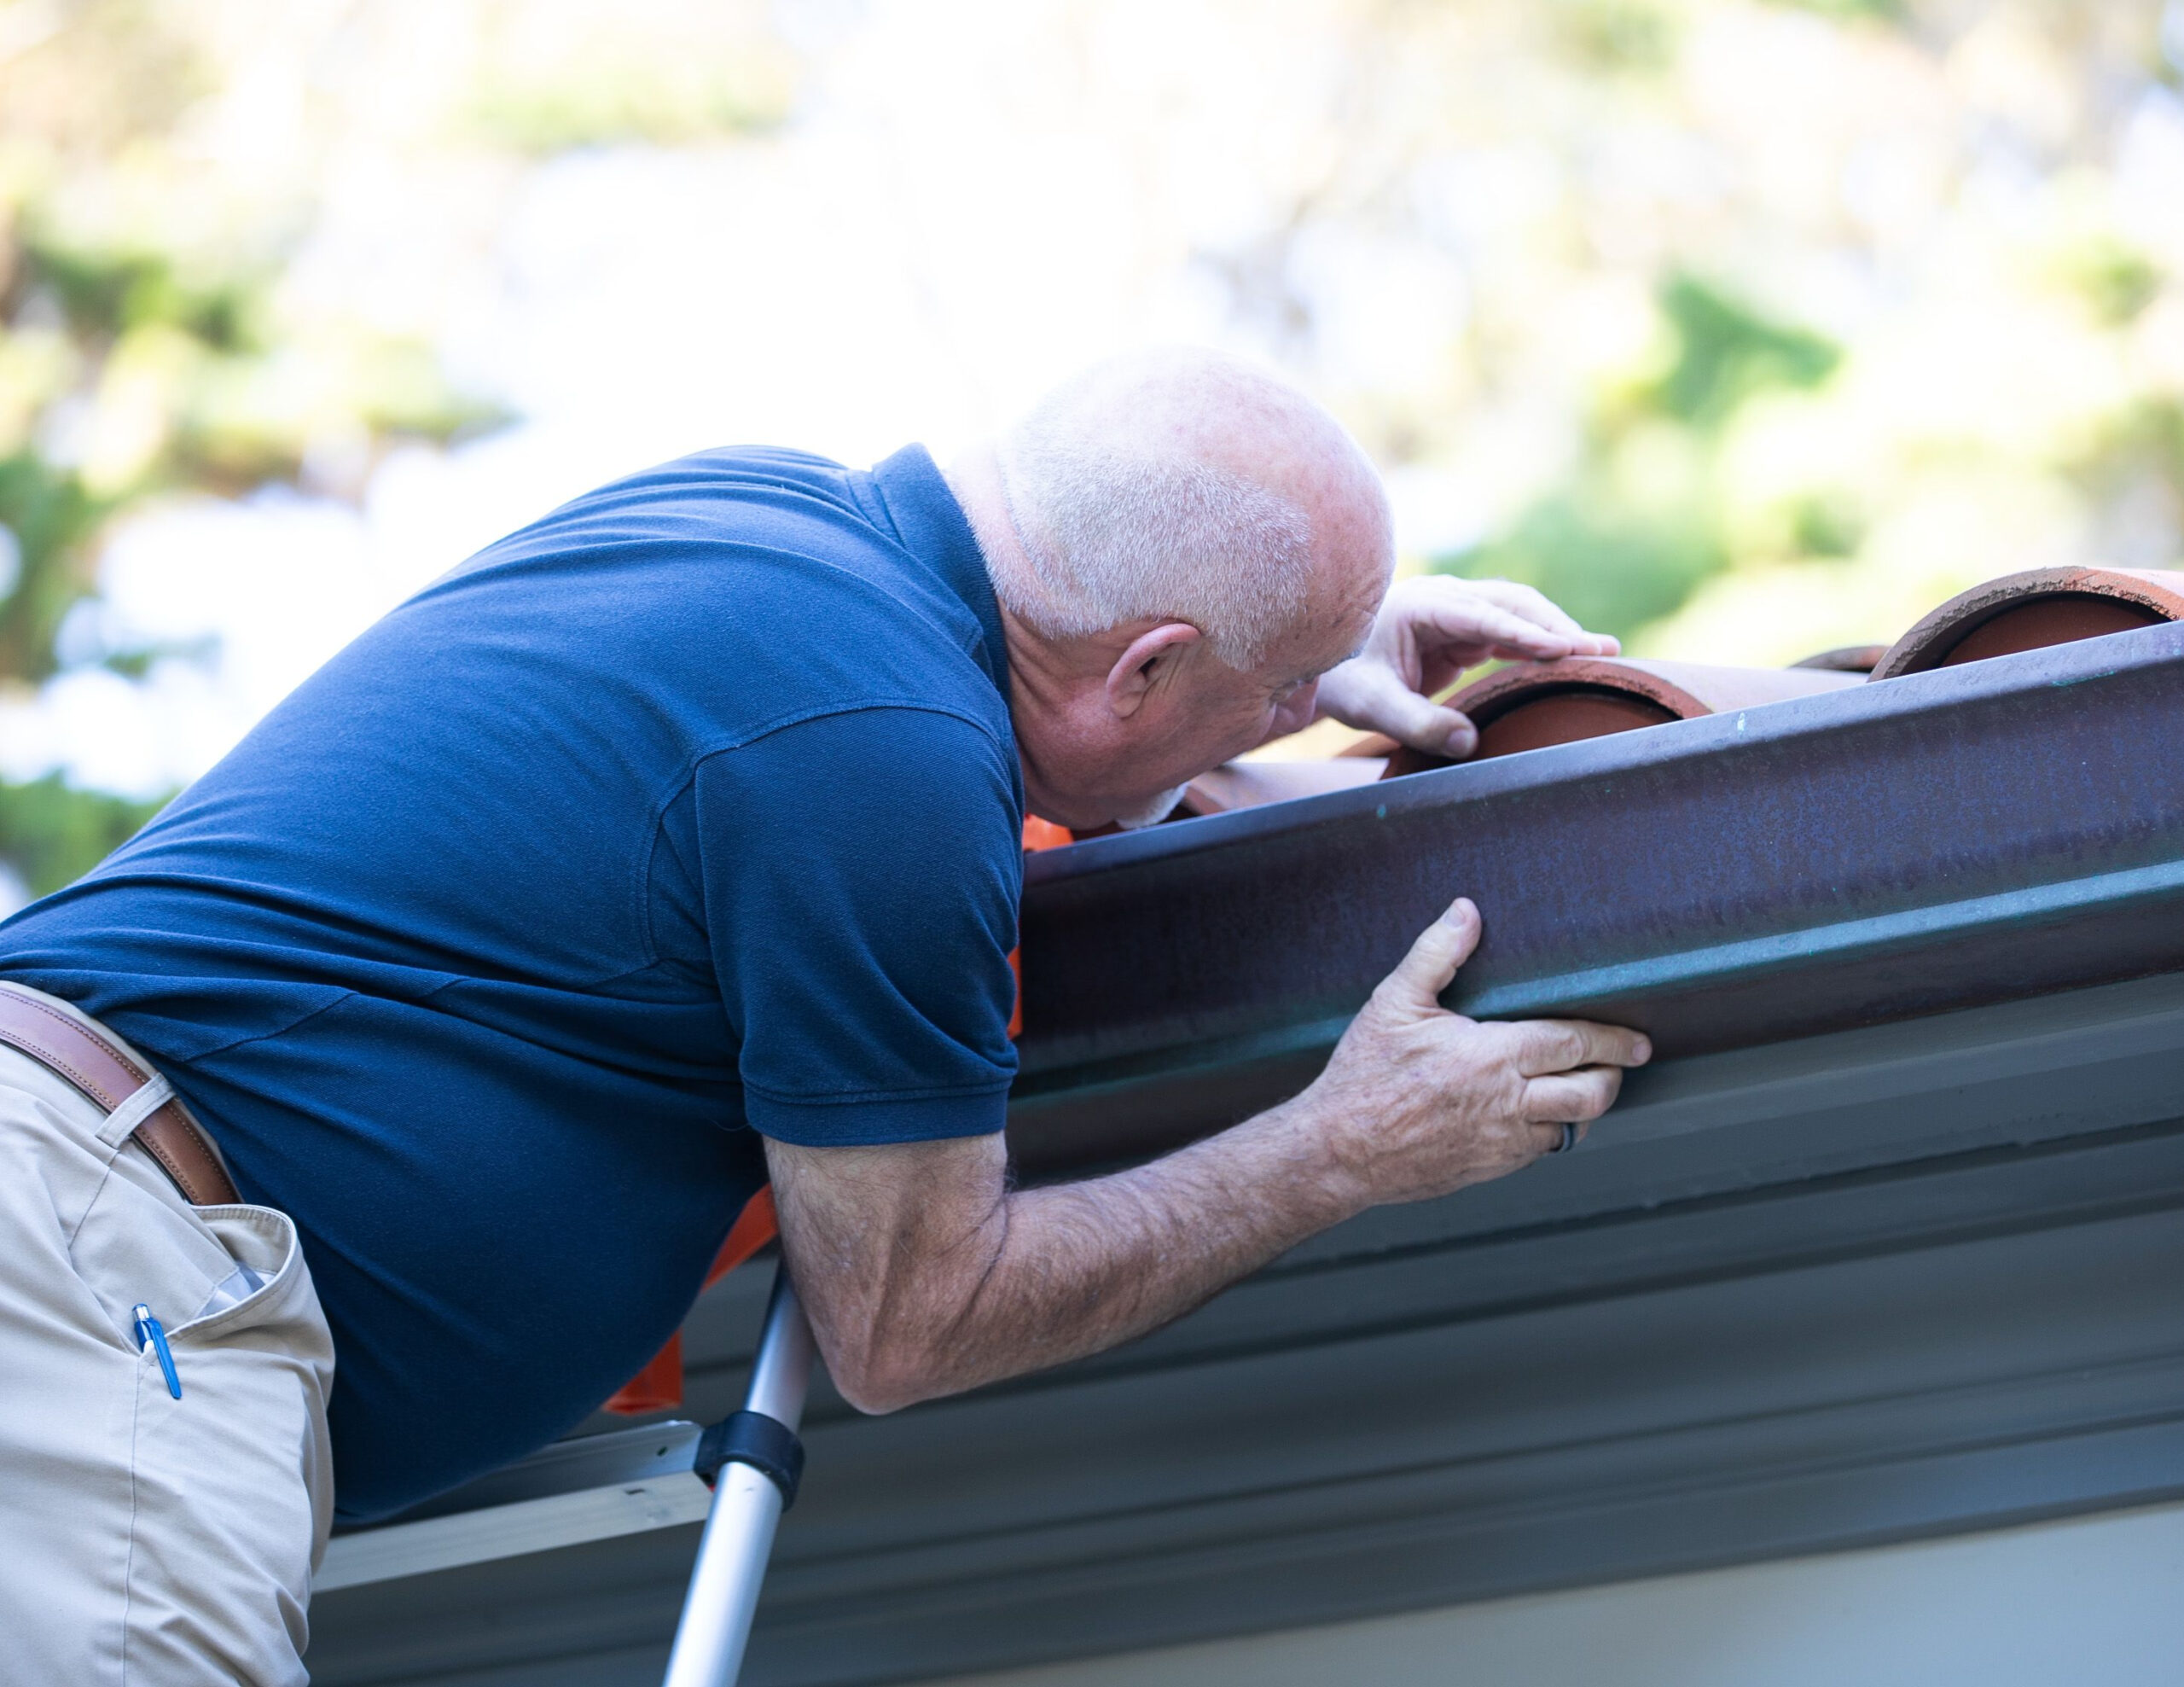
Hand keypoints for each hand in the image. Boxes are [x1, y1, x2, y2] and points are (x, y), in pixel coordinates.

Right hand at [1297, 896, 1650, 1205]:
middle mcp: (1507, 1104)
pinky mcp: (1489, 1168)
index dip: (1613, 1040)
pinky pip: (1539, 1153)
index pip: (1574, 1044)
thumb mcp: (1394, 1002)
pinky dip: (1551, 1133)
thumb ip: (1437, 953)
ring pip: (1571, 1130)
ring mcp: (1501, 1143)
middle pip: (1591, 1094)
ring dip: (1587, 1109)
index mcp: (1492, 1056)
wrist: (1339, 1150)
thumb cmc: (1363, 1074)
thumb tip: (1466, 911)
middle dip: (1614, 1076)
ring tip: (1586, 1088)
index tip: (1637, 1040)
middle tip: (1621, 1063)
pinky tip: (1541, 1117)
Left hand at [1314, 576, 1619, 757]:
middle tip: (1602, 651)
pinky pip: (1511, 633)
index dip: (1525, 632)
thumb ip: (1416, 723)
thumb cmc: (1344, 681)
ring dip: (1556, 632)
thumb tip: (1469, 743)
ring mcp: (1457, 613)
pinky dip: (1540, 645)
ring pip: (1518, 614)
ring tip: (1603, 654)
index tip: (1564, 647)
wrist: (1324, 669)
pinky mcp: (1463, 633)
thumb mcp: (1371, 707)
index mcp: (1422, 607)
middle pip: (1512, 605)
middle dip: (1556, 627)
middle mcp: (1445, 600)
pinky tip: (1570, 661)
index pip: (1483, 617)